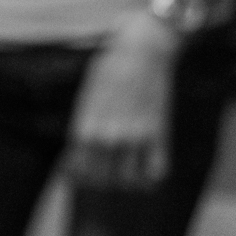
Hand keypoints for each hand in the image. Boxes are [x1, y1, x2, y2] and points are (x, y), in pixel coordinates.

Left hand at [63, 10, 180, 190]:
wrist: (140, 51)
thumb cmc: (109, 69)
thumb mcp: (86, 95)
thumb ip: (84, 122)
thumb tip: (80, 145)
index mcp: (85, 124)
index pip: (77, 166)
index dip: (78, 178)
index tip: (80, 179)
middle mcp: (107, 135)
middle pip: (102, 178)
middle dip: (101, 183)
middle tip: (103, 179)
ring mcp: (134, 136)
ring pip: (128, 180)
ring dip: (126, 184)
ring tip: (125, 178)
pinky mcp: (157, 133)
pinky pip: (155, 172)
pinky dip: (150, 180)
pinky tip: (146, 174)